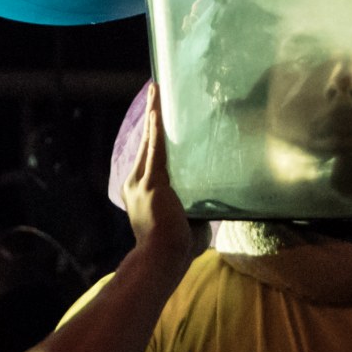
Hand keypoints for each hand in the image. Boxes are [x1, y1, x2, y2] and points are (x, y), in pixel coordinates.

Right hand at [123, 94, 196, 273]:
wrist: (162, 260)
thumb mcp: (186, 222)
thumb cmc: (176, 249)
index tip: (156, 121)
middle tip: (155, 95)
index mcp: (141, 194)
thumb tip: (216, 206)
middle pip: (144, 144)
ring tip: (156, 91)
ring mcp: (140, 183)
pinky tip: (157, 110)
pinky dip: (156, 130)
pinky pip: (155, 150)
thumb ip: (197, 210)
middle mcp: (135, 185)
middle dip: (150, 118)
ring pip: (148, 141)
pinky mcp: (152, 182)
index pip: (148, 159)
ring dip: (153, 114)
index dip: (150, 138)